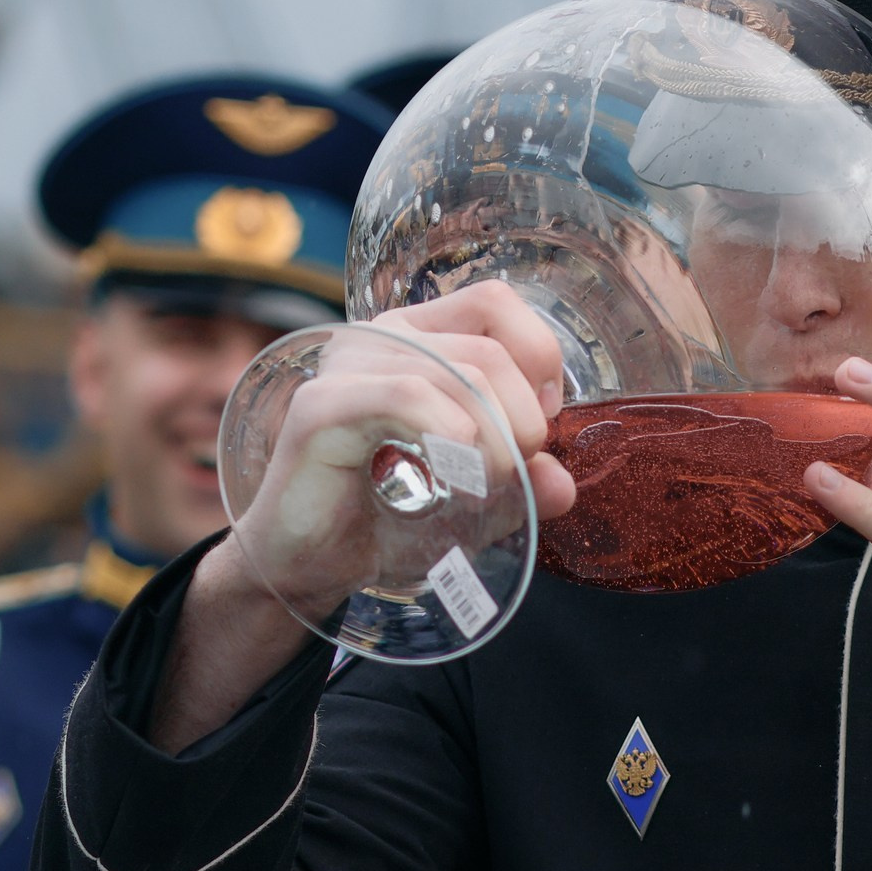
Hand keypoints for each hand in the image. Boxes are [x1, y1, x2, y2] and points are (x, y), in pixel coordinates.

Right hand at [231, 282, 575, 613]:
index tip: (542, 423)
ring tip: (486, 485)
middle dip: (523, 418)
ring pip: (458, 372)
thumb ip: (522, 480)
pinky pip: (406, 393)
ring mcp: (348, 365)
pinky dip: (449, 432)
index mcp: (420, 337)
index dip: (538, 356)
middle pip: (489, 347)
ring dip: (494, 437)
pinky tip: (455, 471)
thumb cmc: (384, 520)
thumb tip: (565, 483)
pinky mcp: (322, 405)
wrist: (307, 568)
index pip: (495, 303)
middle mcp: (382, 337)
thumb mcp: (473, 498)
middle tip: (515, 472)